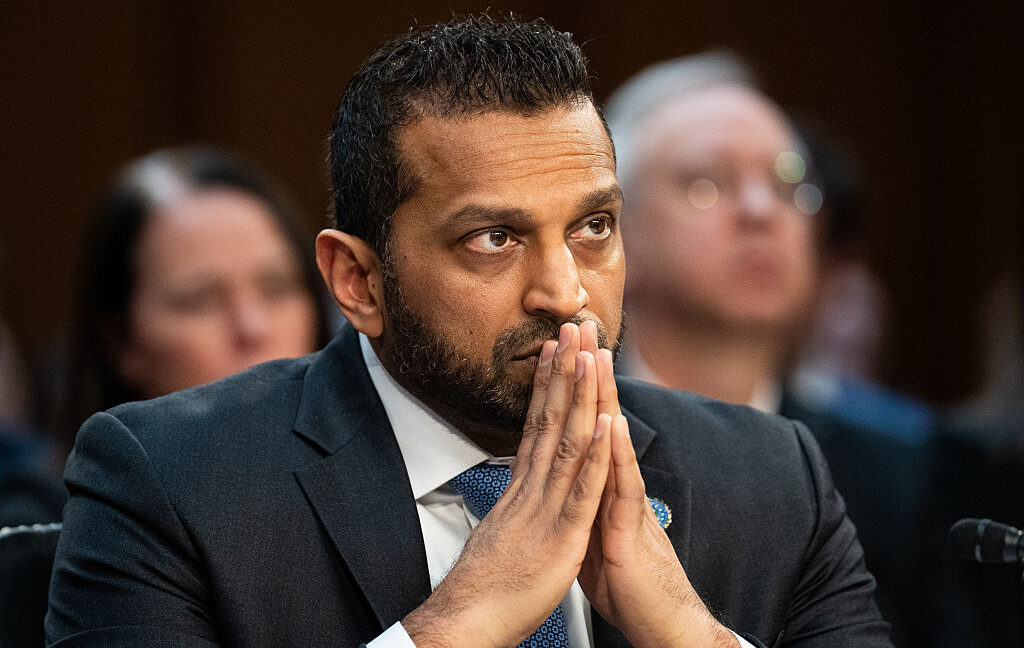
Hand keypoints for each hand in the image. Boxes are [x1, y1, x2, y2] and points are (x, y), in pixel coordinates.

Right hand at [403, 323, 611, 647]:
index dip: (547, 386)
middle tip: (573, 328)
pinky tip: (609, 423)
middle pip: (551, 420)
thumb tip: (513, 493)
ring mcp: (547, 509)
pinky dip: (598, 455)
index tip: (554, 350)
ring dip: (582, 396)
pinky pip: (583, 490)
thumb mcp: (501, 535)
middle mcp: (533, 489)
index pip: (536, 426)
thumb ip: (511, 508)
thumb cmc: (486, 587)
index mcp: (521, 489)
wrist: (468, 622)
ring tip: (591, 354)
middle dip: (565, 371)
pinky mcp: (563, 537)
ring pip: (569, 443)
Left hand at [576, 322, 737, 647]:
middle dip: (587, 371)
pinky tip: (614, 423)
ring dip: (603, 397)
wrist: (662, 623)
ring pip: (613, 442)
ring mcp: (625, 503)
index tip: (558, 347)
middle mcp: (613, 485)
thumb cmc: (629, 583)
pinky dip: (617, 455)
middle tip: (580, 326)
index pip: (582, 424)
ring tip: (596, 356)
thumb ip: (581, 502)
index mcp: (597, 485)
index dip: (569, 386)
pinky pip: (623, 488)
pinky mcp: (632, 530)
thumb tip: (566, 485)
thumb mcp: (591, 534)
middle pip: (599, 417)